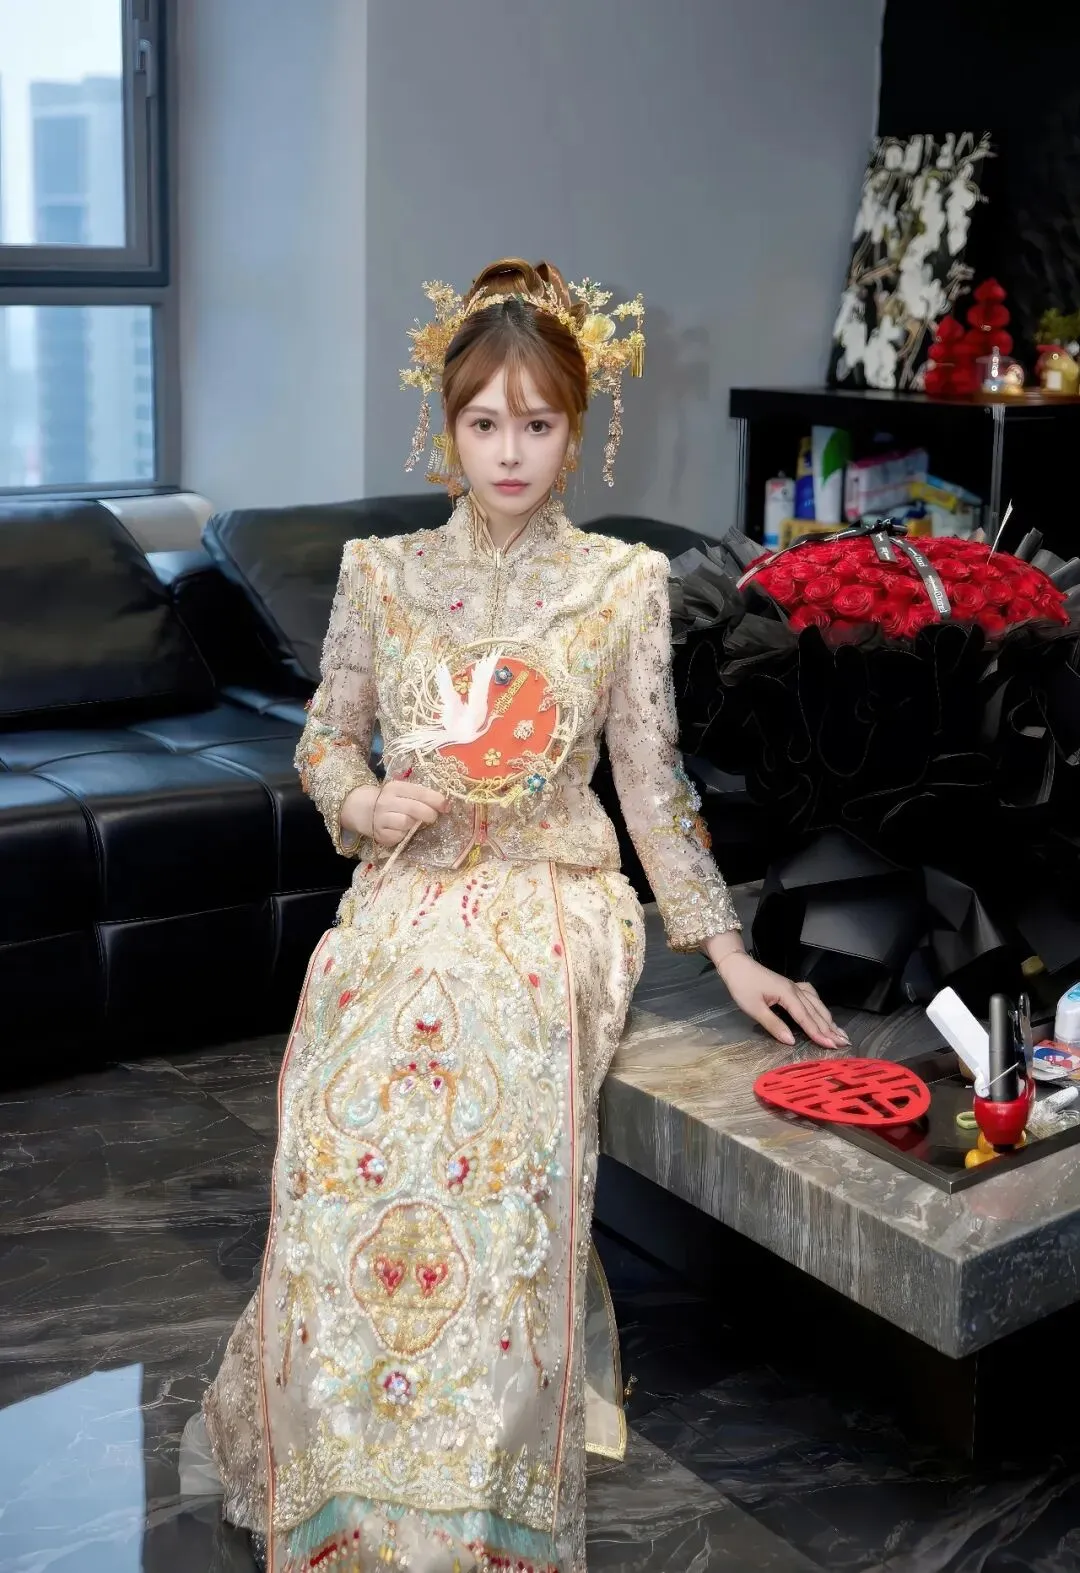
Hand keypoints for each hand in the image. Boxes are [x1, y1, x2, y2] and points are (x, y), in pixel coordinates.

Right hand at [342, 777, 449, 848]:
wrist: (362, 809)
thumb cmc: (391, 800)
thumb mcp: (402, 791)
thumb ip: (420, 796)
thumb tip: (445, 804)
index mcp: (396, 787)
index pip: (420, 792)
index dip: (436, 800)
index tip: (446, 806)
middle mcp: (387, 801)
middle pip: (414, 809)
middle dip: (429, 814)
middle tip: (433, 817)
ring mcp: (381, 818)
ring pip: (406, 823)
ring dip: (414, 825)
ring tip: (414, 823)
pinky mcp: (380, 834)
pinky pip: (398, 836)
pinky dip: (404, 835)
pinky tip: (401, 830)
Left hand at [705, 936, 848, 1050]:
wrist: (736, 965)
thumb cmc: (742, 986)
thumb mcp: (754, 1008)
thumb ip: (773, 1025)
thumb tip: (791, 1041)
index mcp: (787, 995)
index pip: (806, 1018)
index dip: (819, 1033)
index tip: (832, 1045)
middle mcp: (795, 990)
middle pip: (816, 1012)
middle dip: (830, 1028)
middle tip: (844, 1042)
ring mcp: (794, 986)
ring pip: (816, 1004)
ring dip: (829, 1019)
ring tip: (840, 1032)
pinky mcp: (791, 986)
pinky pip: (811, 996)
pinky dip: (820, 1006)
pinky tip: (823, 1012)